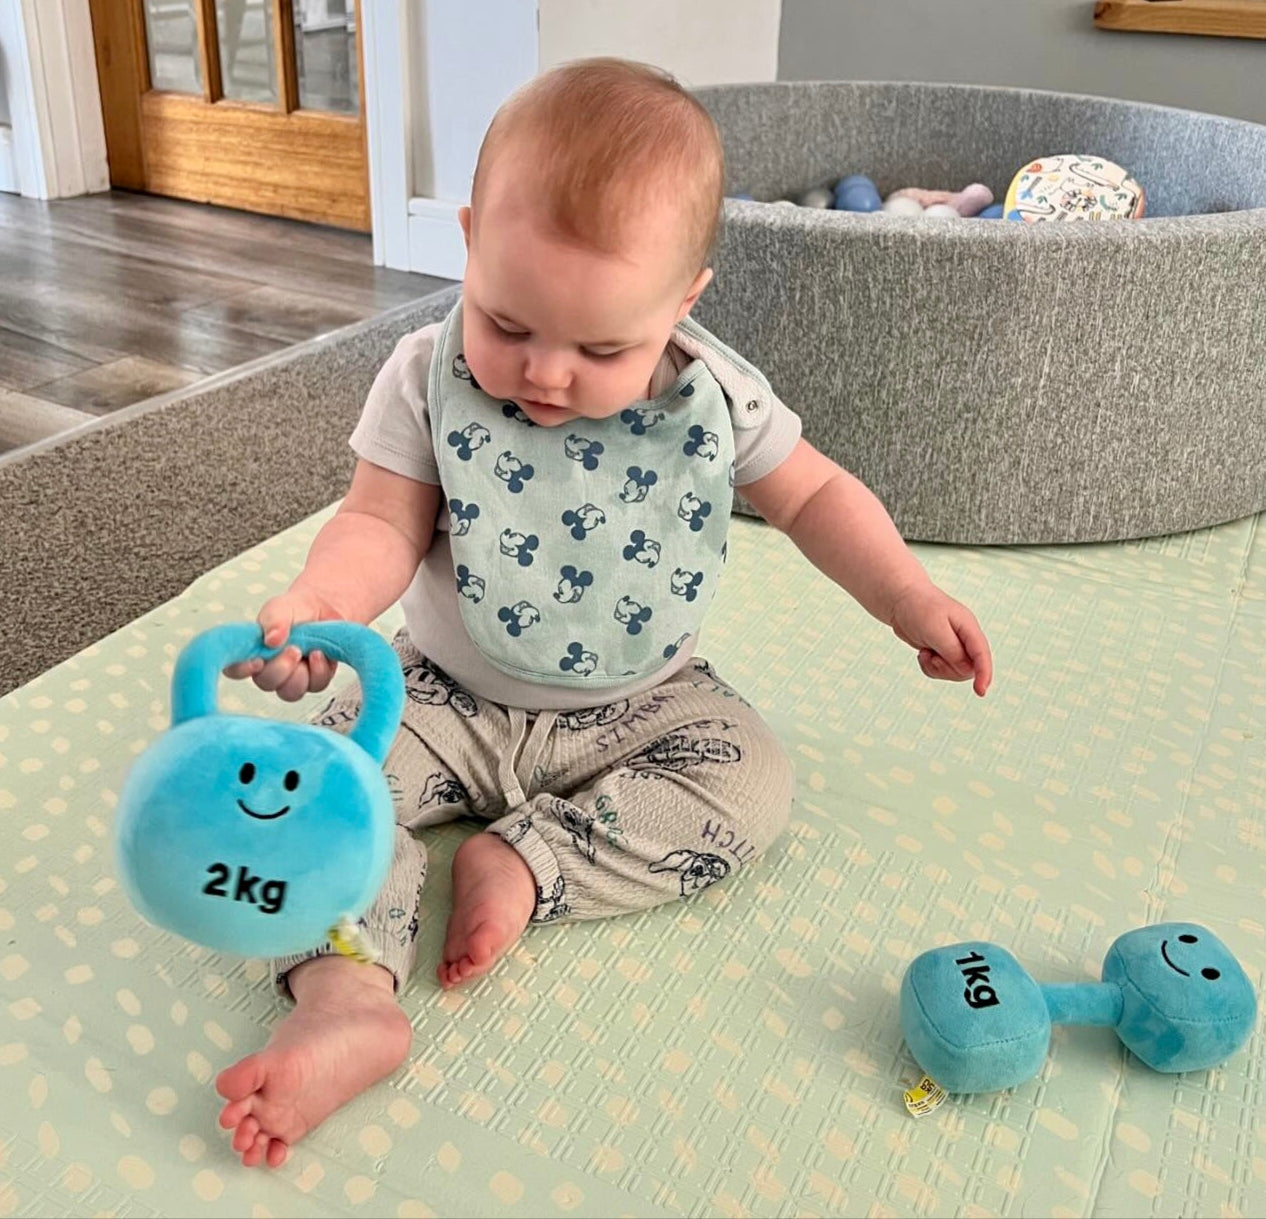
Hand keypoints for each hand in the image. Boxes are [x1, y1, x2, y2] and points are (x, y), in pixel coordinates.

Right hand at [222, 587, 344, 701]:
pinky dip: (319, 671)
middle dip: (281, 668)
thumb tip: (271, 640)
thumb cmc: (295, 610)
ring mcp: (291, 678)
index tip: (258, 660)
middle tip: (294, 649)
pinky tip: (320, 654)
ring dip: (300, 674)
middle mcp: (268, 669)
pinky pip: (315, 686)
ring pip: (289, 692)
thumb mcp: (280, 608)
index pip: (235, 669)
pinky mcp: (314, 680)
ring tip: (310, 651)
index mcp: (252, 652)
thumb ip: (273, 621)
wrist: (325, 608)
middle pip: (266, 683)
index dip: (242, 670)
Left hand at [889, 582, 992, 696]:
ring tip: (924, 652)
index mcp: (969, 627)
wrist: (900, 599)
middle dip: (947, 669)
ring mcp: (955, 646)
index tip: (980, 692)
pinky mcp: (943, 652)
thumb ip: (952, 651)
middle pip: (968, 669)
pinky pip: (941, 671)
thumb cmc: (918, 608)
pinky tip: (922, 653)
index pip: (982, 654)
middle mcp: (966, 638)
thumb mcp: (934, 629)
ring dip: (937, 669)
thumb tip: (966, 672)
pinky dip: (929, 668)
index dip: (984, 674)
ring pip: (954, 673)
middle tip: (931, 656)